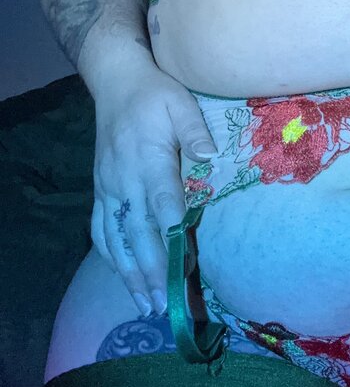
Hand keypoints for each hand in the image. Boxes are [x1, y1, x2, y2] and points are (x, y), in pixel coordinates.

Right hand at [91, 60, 216, 315]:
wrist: (115, 82)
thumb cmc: (155, 94)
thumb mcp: (180, 103)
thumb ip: (194, 131)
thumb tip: (210, 156)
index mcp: (147, 160)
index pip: (161, 202)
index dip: (170, 232)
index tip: (181, 262)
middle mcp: (123, 181)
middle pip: (136, 233)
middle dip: (150, 271)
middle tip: (164, 304)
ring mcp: (109, 188)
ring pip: (116, 239)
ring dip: (130, 274)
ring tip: (144, 305)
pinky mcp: (101, 190)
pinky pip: (102, 229)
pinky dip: (112, 256)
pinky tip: (123, 276)